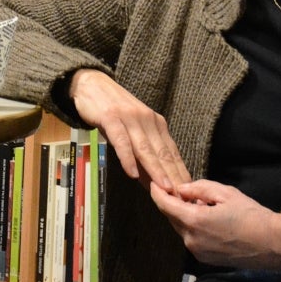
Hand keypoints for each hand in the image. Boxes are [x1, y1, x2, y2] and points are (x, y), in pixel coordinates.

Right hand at [67, 69, 190, 192]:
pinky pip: (122, 141)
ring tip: (165, 189)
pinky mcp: (111, 118)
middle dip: (174, 177)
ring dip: (156, 170)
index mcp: (157, 124)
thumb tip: (154, 183)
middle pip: (163, 152)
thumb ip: (142, 155)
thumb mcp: (131, 131)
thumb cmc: (113, 111)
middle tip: (182, 197)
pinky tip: (132, 173)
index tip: (188, 192)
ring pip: (146, 148)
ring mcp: (130, 119)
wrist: (91, 84)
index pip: (172, 153)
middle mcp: (148, 120)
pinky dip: (128, 158)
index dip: (180, 173)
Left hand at [151, 179, 280, 271]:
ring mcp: (197, 252)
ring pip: (181, 229)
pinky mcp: (204, 259)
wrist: (273, 245)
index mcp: (195, 221)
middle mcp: (191, 239)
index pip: (165, 205)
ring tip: (201, 205)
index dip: (157, 193)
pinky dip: (193, 228)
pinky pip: (191, 239)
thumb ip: (199, 189)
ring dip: (184, 216)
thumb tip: (180, 189)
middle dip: (172, 204)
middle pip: (171, 218)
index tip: (154, 183)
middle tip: (180, 191)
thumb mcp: (226, 193)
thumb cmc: (252, 216)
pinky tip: (207, 220)